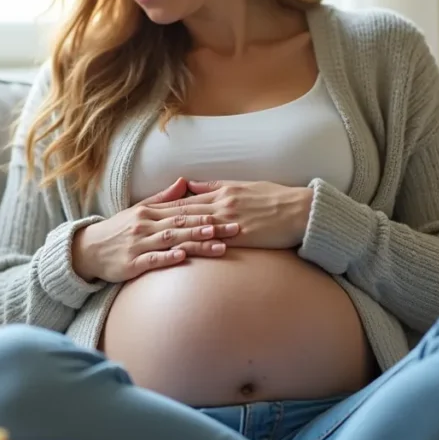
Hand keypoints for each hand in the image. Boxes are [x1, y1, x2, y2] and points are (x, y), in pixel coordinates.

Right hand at [71, 178, 240, 282]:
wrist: (88, 249)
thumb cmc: (118, 230)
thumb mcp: (138, 210)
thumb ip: (163, 198)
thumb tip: (185, 182)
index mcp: (149, 213)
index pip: (181, 211)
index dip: (205, 211)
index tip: (228, 212)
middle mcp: (145, 226)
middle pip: (181, 225)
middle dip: (208, 226)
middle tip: (233, 228)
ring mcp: (138, 244)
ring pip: (171, 241)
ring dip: (194, 240)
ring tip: (216, 241)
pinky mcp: (131, 263)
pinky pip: (152, 260)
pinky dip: (167, 258)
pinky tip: (182, 258)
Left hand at [149, 179, 311, 249]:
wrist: (301, 210)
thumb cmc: (276, 197)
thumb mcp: (244, 185)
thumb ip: (215, 186)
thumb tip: (190, 184)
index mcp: (223, 191)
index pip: (187, 199)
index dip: (164, 206)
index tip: (144, 211)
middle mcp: (222, 205)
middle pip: (184, 213)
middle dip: (160, 221)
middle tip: (137, 227)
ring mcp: (231, 222)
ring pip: (195, 228)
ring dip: (172, 235)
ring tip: (151, 242)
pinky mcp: (241, 238)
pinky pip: (213, 244)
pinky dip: (196, 248)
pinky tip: (180, 255)